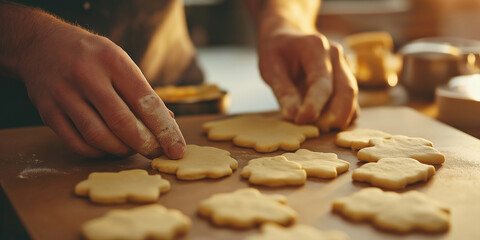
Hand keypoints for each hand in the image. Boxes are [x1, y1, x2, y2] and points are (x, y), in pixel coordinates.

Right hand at [17, 19, 185, 158]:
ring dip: (121, 150)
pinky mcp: (47, 111)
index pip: (145, 101)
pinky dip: (97, 152)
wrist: (41, 43)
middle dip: (145, 144)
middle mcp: (86, 76)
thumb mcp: (120, 60)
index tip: (177, 149)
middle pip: (122, 122)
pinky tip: (108, 148)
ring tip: (132, 149)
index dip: (164, 130)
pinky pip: (77, 143)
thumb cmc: (91, 55)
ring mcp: (63, 94)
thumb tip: (168, 123)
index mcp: (112, 60)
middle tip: (156, 153)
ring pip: (98, 136)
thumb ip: (142, 92)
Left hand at [257, 26, 357, 130]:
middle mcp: (335, 55)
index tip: (300, 122)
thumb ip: (283, 92)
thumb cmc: (276, 51)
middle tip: (317, 131)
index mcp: (316, 47)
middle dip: (335, 115)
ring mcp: (344, 65)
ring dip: (341, 117)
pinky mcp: (344, 78)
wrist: (287, 35)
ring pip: (352, 96)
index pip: (322, 82)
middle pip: (347, 89)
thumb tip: (293, 117)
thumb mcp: (270, 68)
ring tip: (320, 130)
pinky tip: (327, 124)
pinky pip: (351, 100)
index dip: (314, 105)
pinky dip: (343, 115)